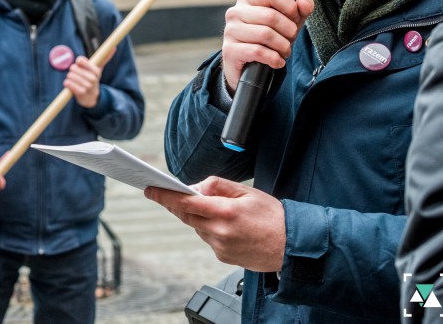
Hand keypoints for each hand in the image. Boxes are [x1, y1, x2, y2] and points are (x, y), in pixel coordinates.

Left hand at [66, 54, 110, 107]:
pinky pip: (67, 83)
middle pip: (73, 67)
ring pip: (69, 75)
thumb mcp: (98, 69)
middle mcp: (93, 78)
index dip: (78, 62)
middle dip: (73, 71)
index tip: (80, 65)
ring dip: (70, 78)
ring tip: (76, 81)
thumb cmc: (93, 79)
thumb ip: (105, 58)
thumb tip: (114, 48)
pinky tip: (72, 86)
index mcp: (96, 70)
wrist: (91, 98)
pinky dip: (67, 84)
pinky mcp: (80, 93)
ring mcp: (87, 86)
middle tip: (78, 75)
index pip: (80, 60)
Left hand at [145, 176, 285, 271]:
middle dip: (175, 204)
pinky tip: (227, 225)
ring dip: (197, 216)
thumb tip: (196, 186)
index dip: (165, 195)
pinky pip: (207, 238)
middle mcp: (220, 231)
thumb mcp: (247, 191)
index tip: (150, 189)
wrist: (292, 246)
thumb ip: (218, 186)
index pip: (186, 201)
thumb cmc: (273, 216)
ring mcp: (220, 246)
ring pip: (197, 227)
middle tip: (165, 194)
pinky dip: (209, 228)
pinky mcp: (222, 257)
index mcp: (225, 211)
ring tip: (215, 209)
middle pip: (186, 215)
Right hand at [222, 0, 313, 87]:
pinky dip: (274, 58)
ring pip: (265, 34)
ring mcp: (230, 31)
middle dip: (289, 30)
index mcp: (248, 0)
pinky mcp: (229, 50)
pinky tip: (278, 62)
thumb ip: (299, 11)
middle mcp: (235, 12)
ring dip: (283, 46)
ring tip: (285, 51)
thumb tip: (305, 3)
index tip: (296, 19)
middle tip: (291, 39)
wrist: (247, 68)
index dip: (289, 6)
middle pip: (270, 16)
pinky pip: (257, 51)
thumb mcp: (286, 23)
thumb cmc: (267, 40)